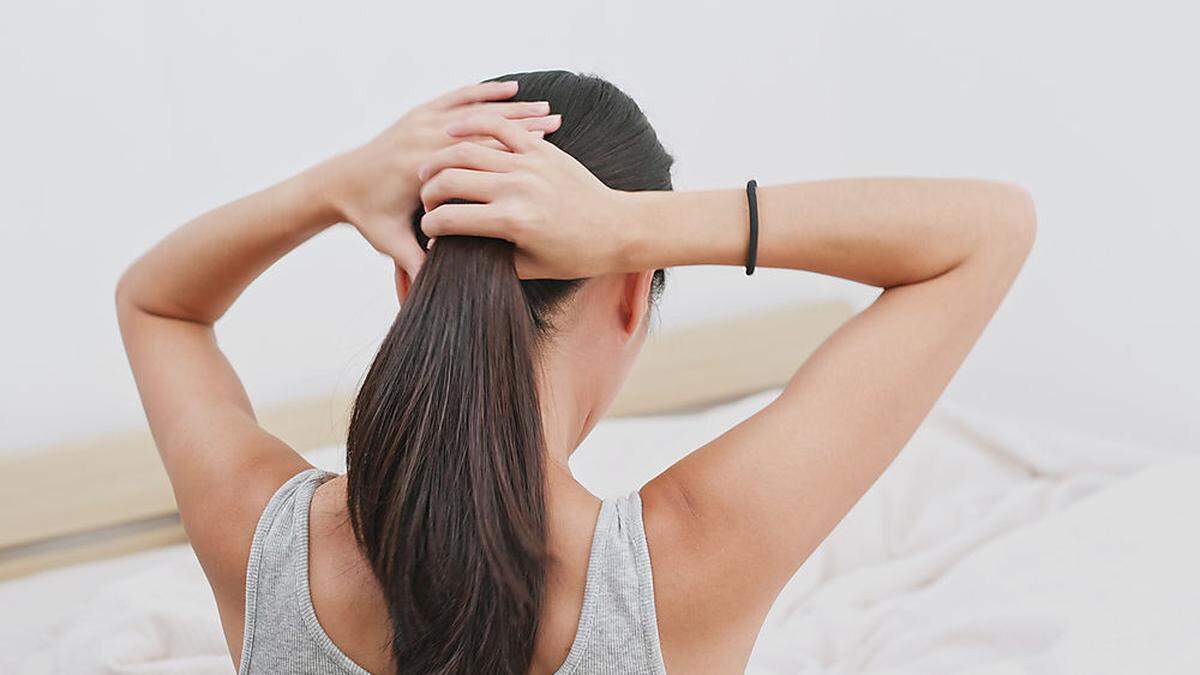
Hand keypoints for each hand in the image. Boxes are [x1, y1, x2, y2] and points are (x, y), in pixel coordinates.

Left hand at [323, 81, 560, 287]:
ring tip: (550, 110)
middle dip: (524, 125)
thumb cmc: (368, 216)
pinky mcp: (419, 114)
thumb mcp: (391, 242)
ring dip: (513, 108)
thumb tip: (429, 293)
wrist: (339, 182)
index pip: (474, 158)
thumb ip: (413, 263)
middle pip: (484, 128)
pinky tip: (514, 90)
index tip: (545, 158)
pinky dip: (487, 93)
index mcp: (418, 169)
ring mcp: (420, 121)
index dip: (511, 156)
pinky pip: (460, 97)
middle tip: (561, 127)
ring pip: (477, 109)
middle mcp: (421, 138)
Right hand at [416, 115, 631, 278]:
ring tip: (430, 171)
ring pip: (467, 149)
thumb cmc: (576, 255)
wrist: (618, 228)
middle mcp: (517, 188)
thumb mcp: (530, 267)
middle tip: (427, 200)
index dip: (430, 226)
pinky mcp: (541, 149)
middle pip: (450, 179)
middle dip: (429, 191)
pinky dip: (473, 125)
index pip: (449, 220)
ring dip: (441, 160)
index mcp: (512, 221)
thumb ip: (489, 256)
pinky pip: (500, 127)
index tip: (428, 230)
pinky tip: (453, 132)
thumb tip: (454, 250)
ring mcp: (529, 164)